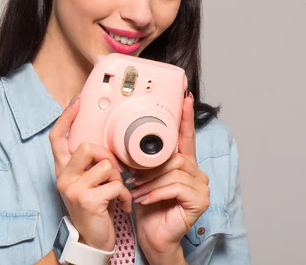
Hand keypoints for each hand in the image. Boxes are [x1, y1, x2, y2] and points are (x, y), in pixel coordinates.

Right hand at [49, 96, 132, 251]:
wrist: (91, 241)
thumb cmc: (94, 209)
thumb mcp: (87, 183)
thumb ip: (89, 164)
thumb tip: (104, 144)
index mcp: (62, 169)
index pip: (57, 137)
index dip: (66, 117)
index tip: (77, 101)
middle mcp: (63, 176)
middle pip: (86, 146)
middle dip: (106, 156)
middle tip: (114, 173)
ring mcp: (73, 188)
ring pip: (105, 165)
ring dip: (119, 179)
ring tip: (118, 192)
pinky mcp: (87, 200)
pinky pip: (115, 185)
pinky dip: (125, 196)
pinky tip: (123, 206)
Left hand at [128, 93, 209, 263]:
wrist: (152, 235)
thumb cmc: (146, 206)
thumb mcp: (142, 177)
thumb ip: (144, 160)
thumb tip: (130, 143)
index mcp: (183, 164)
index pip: (186, 137)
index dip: (185, 117)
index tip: (185, 97)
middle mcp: (196, 172)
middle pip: (175, 156)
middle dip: (151, 167)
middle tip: (134, 179)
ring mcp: (202, 187)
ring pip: (174, 171)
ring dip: (151, 181)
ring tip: (137, 191)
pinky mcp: (200, 201)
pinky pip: (176, 187)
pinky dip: (157, 192)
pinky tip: (146, 199)